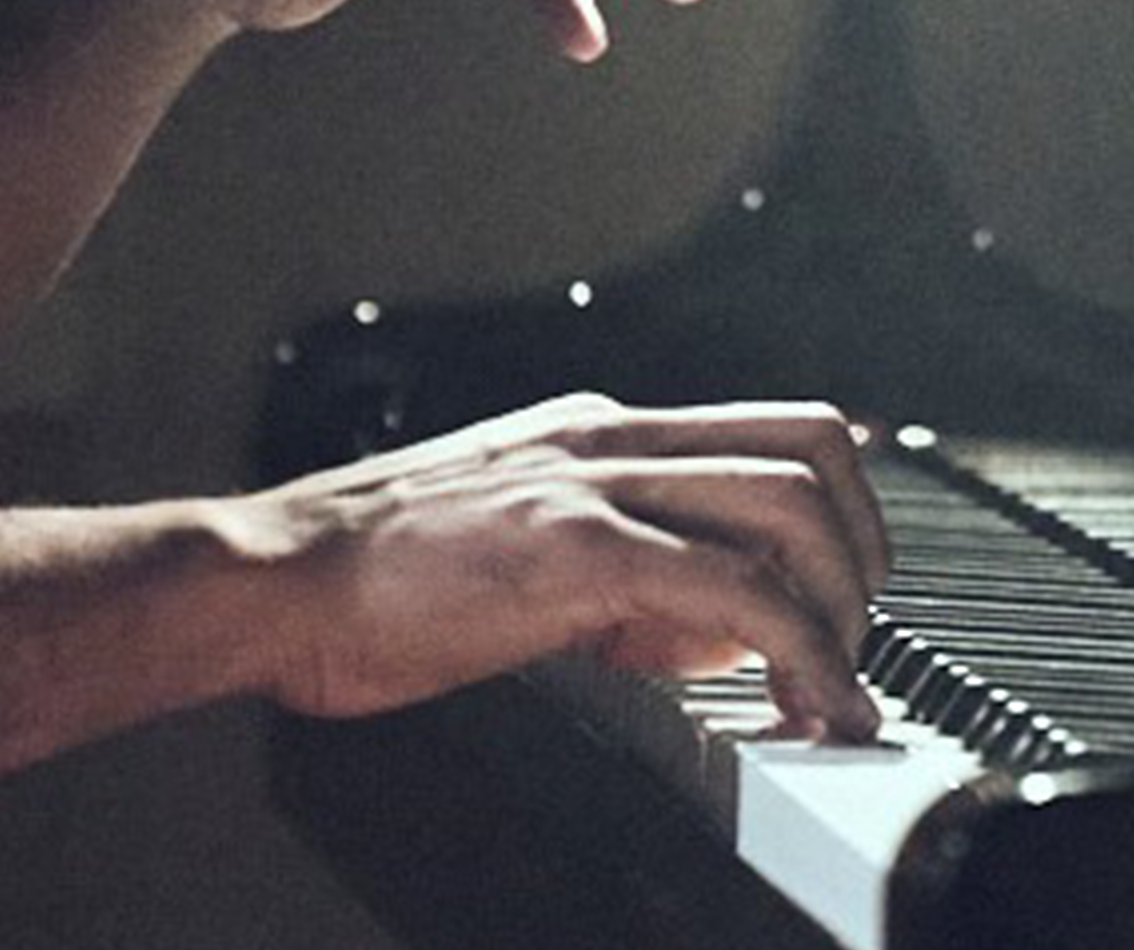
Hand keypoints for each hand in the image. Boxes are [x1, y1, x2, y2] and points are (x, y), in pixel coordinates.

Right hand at [237, 393, 892, 741]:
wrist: (269, 582)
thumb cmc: (366, 584)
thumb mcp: (516, 558)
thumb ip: (618, 577)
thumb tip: (710, 630)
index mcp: (591, 432)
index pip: (768, 427)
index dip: (843, 503)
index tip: (856, 582)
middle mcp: (606, 437)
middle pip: (809, 450)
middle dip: (864, 554)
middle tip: (858, 640)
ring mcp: (592, 483)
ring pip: (791, 506)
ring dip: (843, 606)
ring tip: (837, 684)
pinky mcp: (577, 549)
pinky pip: (735, 593)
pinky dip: (801, 653)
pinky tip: (809, 706)